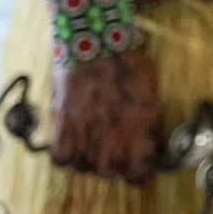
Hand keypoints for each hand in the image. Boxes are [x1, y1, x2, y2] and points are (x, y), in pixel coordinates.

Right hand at [50, 46, 163, 183]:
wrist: (95, 37)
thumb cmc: (127, 60)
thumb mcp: (149, 91)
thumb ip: (149, 122)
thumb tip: (151, 147)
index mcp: (142, 123)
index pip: (141, 169)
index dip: (140, 175)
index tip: (141, 175)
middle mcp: (114, 132)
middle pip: (111, 173)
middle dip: (115, 169)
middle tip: (115, 159)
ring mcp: (87, 129)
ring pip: (86, 169)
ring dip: (91, 164)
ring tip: (93, 152)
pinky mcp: (62, 122)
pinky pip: (61, 158)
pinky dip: (66, 158)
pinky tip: (72, 149)